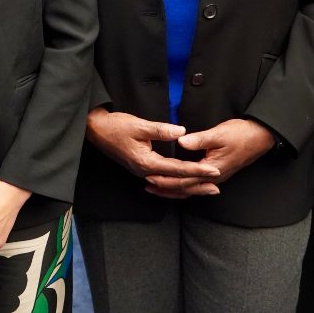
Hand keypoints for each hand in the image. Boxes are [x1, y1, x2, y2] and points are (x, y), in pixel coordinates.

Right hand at [87, 108, 219, 192]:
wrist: (96, 130)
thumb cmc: (116, 126)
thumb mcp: (139, 125)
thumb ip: (161, 130)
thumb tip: (182, 132)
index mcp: (147, 163)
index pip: (178, 169)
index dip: (197, 170)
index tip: (214, 171)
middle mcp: (146, 172)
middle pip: (176, 182)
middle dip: (197, 184)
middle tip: (217, 186)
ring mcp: (143, 172)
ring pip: (170, 183)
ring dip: (189, 185)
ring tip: (206, 187)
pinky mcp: (142, 168)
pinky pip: (163, 180)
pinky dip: (177, 182)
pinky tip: (184, 183)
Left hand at [145, 118, 274, 198]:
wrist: (260, 137)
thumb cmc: (240, 135)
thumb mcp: (218, 134)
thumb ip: (199, 140)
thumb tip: (180, 142)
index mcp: (211, 170)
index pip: (184, 180)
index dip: (166, 179)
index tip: (150, 177)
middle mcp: (213, 178)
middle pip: (185, 189)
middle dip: (166, 188)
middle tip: (148, 186)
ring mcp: (216, 177)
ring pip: (191, 189)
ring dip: (174, 189)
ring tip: (157, 188)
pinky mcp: (217, 172)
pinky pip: (197, 184)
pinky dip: (184, 185)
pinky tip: (178, 182)